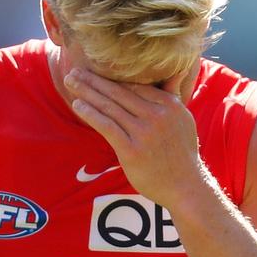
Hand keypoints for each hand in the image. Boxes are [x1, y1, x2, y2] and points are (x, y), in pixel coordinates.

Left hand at [64, 68, 204, 207]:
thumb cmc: (182, 153)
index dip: (111, 77)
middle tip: (74, 70)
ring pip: (110, 107)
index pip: (133, 85)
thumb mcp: (184, 119)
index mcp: (169, 104)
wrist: (186, 186)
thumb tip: (177, 71)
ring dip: (87, 93)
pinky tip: (77, 105)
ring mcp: (143, 133)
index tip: (94, 70)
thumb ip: (174, 95)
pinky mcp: (131, 150)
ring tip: (70, 82)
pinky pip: (107, 126)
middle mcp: (156, 115)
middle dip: (93, 80)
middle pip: (118, 92)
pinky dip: (90, 114)